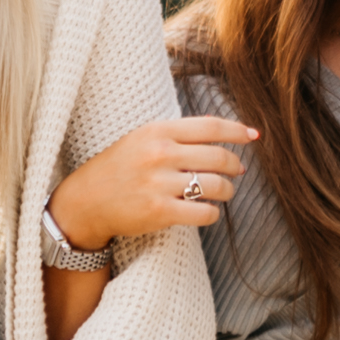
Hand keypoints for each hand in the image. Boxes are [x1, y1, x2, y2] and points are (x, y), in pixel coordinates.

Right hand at [49, 113, 260, 248]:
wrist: (86, 202)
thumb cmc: (119, 167)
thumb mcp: (142, 138)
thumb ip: (178, 133)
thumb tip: (219, 128)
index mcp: (158, 131)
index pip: (211, 127)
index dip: (238, 131)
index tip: (254, 136)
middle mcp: (160, 154)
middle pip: (219, 157)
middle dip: (235, 165)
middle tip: (238, 170)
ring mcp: (160, 184)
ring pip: (216, 185)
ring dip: (227, 190)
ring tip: (224, 191)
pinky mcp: (160, 212)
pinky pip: (204, 212)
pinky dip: (213, 212)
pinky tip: (207, 210)